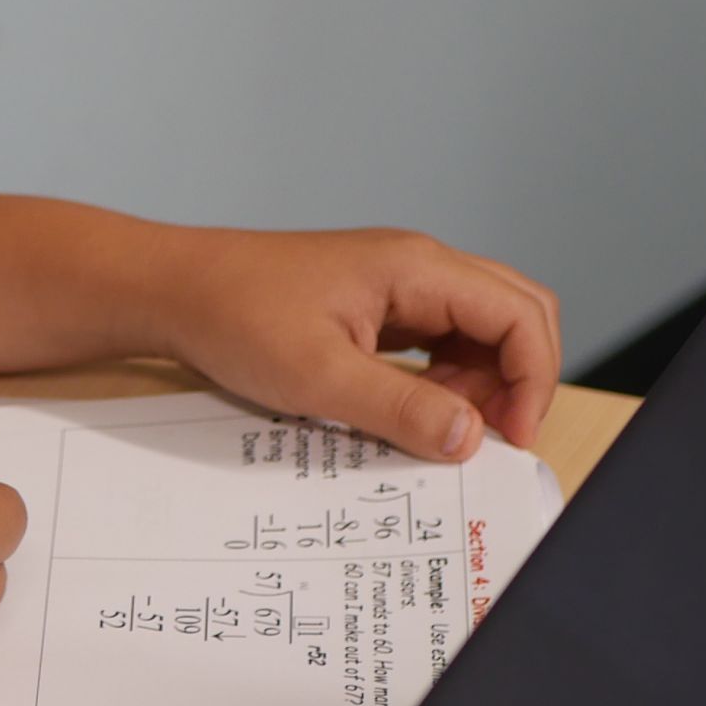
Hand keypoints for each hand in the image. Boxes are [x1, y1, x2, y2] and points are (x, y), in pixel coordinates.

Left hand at [159, 228, 559, 461]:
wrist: (172, 289)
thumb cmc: (235, 318)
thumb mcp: (318, 378)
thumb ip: (401, 409)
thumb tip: (472, 438)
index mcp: (417, 268)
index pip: (520, 314)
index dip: (533, 379)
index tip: (512, 438)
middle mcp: (419, 267)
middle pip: (514, 313)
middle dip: (519, 378)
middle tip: (491, 439)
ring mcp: (398, 284)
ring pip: (479, 330)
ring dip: (479, 383)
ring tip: (441, 431)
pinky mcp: (377, 306)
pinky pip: (438, 341)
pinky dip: (444, 380)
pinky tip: (413, 414)